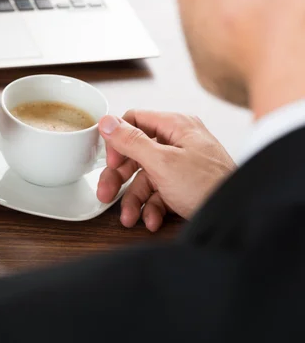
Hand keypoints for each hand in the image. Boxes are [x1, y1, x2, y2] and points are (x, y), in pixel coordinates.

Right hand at [97, 110, 235, 231]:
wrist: (236, 218)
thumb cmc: (209, 186)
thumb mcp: (162, 163)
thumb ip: (131, 141)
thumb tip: (107, 121)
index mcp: (175, 126)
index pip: (134, 122)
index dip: (118, 141)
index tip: (110, 161)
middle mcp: (178, 143)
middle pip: (136, 154)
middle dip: (119, 178)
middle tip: (105, 193)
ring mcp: (182, 166)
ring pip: (145, 178)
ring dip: (134, 200)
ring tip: (129, 218)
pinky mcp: (184, 187)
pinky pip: (159, 193)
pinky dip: (152, 208)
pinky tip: (152, 220)